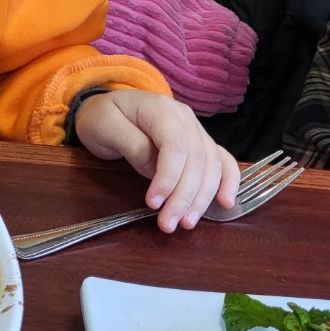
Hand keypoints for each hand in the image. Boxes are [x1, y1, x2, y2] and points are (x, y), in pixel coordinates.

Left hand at [74, 89, 239, 232]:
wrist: (104, 106)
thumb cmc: (101, 117)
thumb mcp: (105, 127)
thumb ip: (132, 146)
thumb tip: (155, 171)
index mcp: (160, 108)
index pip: (175, 145)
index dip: (168, 178)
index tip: (153, 204)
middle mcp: (184, 117)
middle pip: (196, 159)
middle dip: (185, 196)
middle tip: (168, 224)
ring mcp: (195, 129)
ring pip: (211, 165)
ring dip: (202, 197)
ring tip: (186, 223)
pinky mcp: (199, 142)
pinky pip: (221, 160)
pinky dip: (228, 181)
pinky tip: (226, 202)